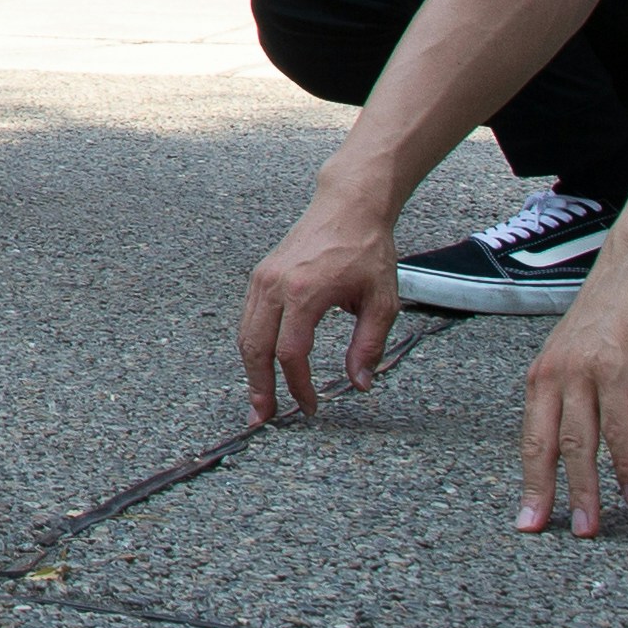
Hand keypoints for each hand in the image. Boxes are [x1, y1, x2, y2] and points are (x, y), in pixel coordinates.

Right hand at [239, 192, 403, 422]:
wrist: (347, 208)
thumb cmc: (367, 252)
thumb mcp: (382, 302)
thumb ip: (368, 345)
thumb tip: (359, 384)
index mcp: (305, 292)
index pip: (292, 352)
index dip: (299, 385)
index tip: (312, 406)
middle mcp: (275, 286)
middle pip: (255, 347)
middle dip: (259, 386)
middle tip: (265, 418)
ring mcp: (262, 279)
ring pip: (245, 334)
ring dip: (251, 370)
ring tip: (260, 399)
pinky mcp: (260, 277)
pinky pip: (248, 319)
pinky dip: (252, 347)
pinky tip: (262, 366)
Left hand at [519, 261, 627, 534]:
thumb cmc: (609, 316)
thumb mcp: (578, 356)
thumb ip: (573, 391)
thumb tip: (575, 428)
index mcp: (539, 377)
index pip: (529, 438)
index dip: (528, 479)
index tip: (527, 516)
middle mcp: (553, 377)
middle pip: (543, 445)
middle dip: (543, 492)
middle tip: (542, 529)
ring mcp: (584, 375)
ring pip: (578, 442)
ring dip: (586, 489)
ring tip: (593, 526)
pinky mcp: (618, 372)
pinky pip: (619, 427)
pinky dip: (626, 464)